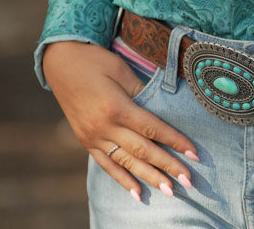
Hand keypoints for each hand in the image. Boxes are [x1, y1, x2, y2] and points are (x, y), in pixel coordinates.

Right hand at [42, 41, 198, 201]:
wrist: (60, 62)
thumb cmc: (94, 60)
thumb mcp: (120, 69)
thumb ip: (141, 91)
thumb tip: (162, 108)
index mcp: (116, 107)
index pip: (152, 129)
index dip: (175, 142)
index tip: (194, 153)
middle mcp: (105, 127)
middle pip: (142, 150)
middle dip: (168, 166)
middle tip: (189, 181)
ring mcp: (93, 137)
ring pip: (126, 162)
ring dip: (149, 177)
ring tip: (169, 190)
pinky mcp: (86, 141)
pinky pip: (106, 165)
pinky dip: (122, 180)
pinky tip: (136, 193)